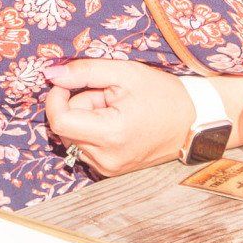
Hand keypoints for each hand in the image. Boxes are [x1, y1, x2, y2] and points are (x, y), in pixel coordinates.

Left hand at [42, 58, 194, 177]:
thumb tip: (50, 74)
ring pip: (73, 136)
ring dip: (85, 118)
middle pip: (66, 127)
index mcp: (111, 135)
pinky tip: (115, 121)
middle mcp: (106, 159)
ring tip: (114, 108)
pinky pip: (84, 146)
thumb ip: (84, 71)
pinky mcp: (110, 170)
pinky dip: (92, 130)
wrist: (192, 122)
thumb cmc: (162, 94)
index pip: (59, 121)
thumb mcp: (124, 72)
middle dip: (77, 104)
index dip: (55, 97)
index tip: (66, 81)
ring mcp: (108, 168)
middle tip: (106, 93)